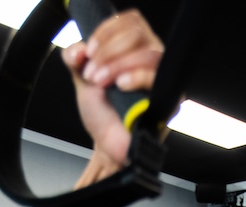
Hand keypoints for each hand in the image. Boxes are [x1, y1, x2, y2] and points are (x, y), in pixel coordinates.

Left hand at [61, 9, 163, 165]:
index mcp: (134, 48)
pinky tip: (121, 85)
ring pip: (148, 53)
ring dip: (117, 65)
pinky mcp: (169, 97)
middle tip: (92, 74)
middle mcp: (151, 58)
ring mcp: (162, 77)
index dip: (107, 31)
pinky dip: (135, 76)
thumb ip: (75, 58)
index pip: (130, 21)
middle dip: (108, 52)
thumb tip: (78, 49)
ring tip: (101, 82)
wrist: (108, 146)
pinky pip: (157, 75)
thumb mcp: (83, 80)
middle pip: (137, 34)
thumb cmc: (103, 114)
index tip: (88, 51)